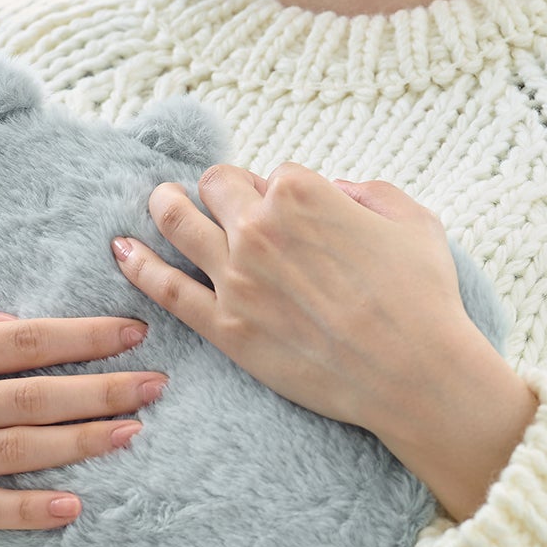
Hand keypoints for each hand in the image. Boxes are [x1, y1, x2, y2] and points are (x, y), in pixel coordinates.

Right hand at [0, 289, 167, 546]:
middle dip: (103, 387)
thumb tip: (10, 316)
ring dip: (83, 440)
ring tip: (134, 432)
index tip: (131, 331)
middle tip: (157, 384)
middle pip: (35, 395)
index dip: (81, 336)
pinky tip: (73, 506)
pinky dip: (29, 510)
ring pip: (20, 449)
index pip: (21, 340)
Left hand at [110, 166, 537, 519]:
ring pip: (177, 222)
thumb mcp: (412, 219)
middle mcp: (260, 226)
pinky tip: (122, 250)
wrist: (416, 374)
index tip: (286, 211)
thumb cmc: (423, 296)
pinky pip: (166, 287)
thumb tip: (334, 189)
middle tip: (220, 202)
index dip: (274, 190)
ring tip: (160, 203)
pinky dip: (138, 265)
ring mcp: (236, 277)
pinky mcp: (225, 326)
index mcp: (302, 191)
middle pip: (213, 186)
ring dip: (164, 206)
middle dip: (218, 190)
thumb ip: (367, 190)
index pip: (266, 172)